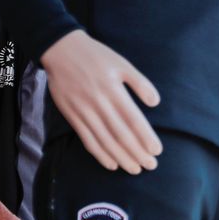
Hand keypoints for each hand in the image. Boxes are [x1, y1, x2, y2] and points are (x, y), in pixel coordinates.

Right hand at [40, 30, 162, 173]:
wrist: (61, 50)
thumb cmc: (97, 56)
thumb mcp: (122, 64)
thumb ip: (140, 83)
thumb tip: (155, 103)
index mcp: (114, 90)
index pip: (133, 120)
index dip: (146, 137)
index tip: (157, 150)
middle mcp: (99, 103)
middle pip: (121, 134)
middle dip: (137, 152)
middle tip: (151, 165)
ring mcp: (84, 111)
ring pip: (105, 141)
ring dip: (121, 157)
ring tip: (135, 169)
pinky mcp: (72, 116)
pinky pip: (87, 139)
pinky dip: (100, 154)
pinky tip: (111, 164)